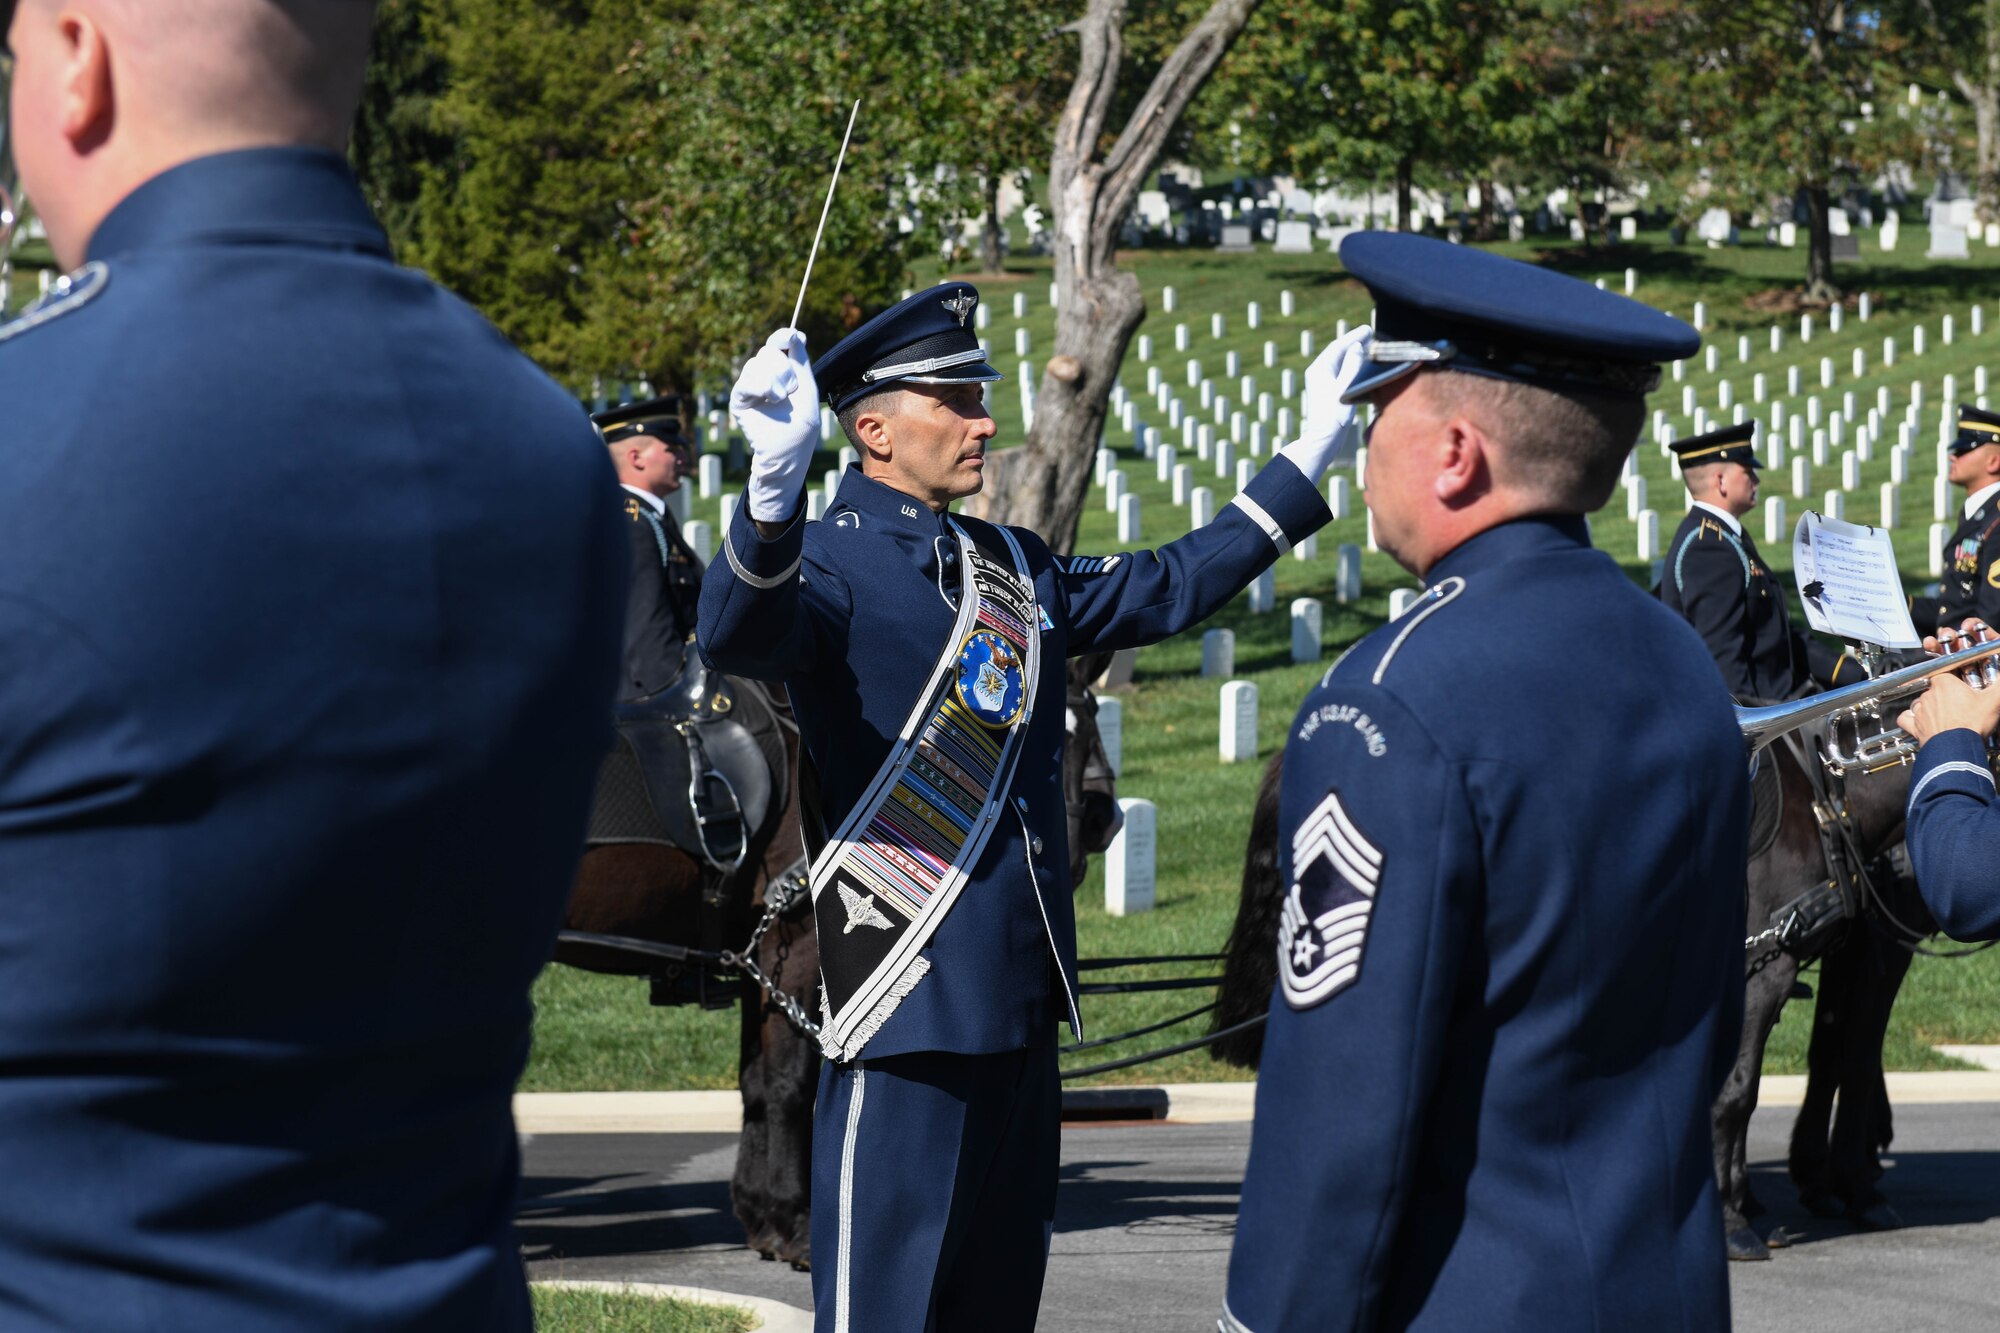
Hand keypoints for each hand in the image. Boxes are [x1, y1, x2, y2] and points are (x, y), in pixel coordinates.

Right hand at [731, 328, 818, 521]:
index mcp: (786, 370)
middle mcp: (767, 374)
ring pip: (757, 364)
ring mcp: (752, 385)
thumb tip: (795, 333)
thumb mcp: (807, 392)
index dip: (784, 336)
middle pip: (770, 351)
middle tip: (790, 391)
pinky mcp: (740, 398)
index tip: (792, 337)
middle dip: (784, 369)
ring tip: (779, 401)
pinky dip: (759, 387)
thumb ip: (801, 363)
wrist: (785, 454)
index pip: (782, 342)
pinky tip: (769, 399)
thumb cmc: (800, 428)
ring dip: (774, 381)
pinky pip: (746, 381)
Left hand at [1279, 325, 1372, 483]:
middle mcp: (1318, 373)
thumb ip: (1352, 366)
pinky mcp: (1327, 392)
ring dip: (1353, 353)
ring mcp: (1322, 383)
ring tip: (1368, 345)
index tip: (1367, 330)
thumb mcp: (1345, 389)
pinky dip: (1351, 365)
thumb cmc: (1333, 417)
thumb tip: (1356, 347)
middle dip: (1353, 342)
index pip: (1338, 347)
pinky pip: (1340, 372)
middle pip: (1338, 352)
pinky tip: (1361, 366)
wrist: (1322, 440)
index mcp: (1319, 370)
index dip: (1353, 337)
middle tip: (1369, 333)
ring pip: (1339, 362)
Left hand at [1897, 669, 1999, 744]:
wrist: (1956, 747)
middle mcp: (1928, 694)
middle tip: (1960, 706)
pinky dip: (1910, 719)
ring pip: (1921, 703)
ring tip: (1945, 716)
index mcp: (1944, 683)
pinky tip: (1919, 721)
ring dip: (1930, 707)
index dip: (1955, 681)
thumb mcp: (1994, 701)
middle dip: (1945, 696)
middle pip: (1934, 690)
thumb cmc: (1972, 723)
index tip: (1963, 688)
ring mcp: (1919, 710)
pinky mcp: (1913, 725)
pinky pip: (1906, 718)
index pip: (1946, 674)